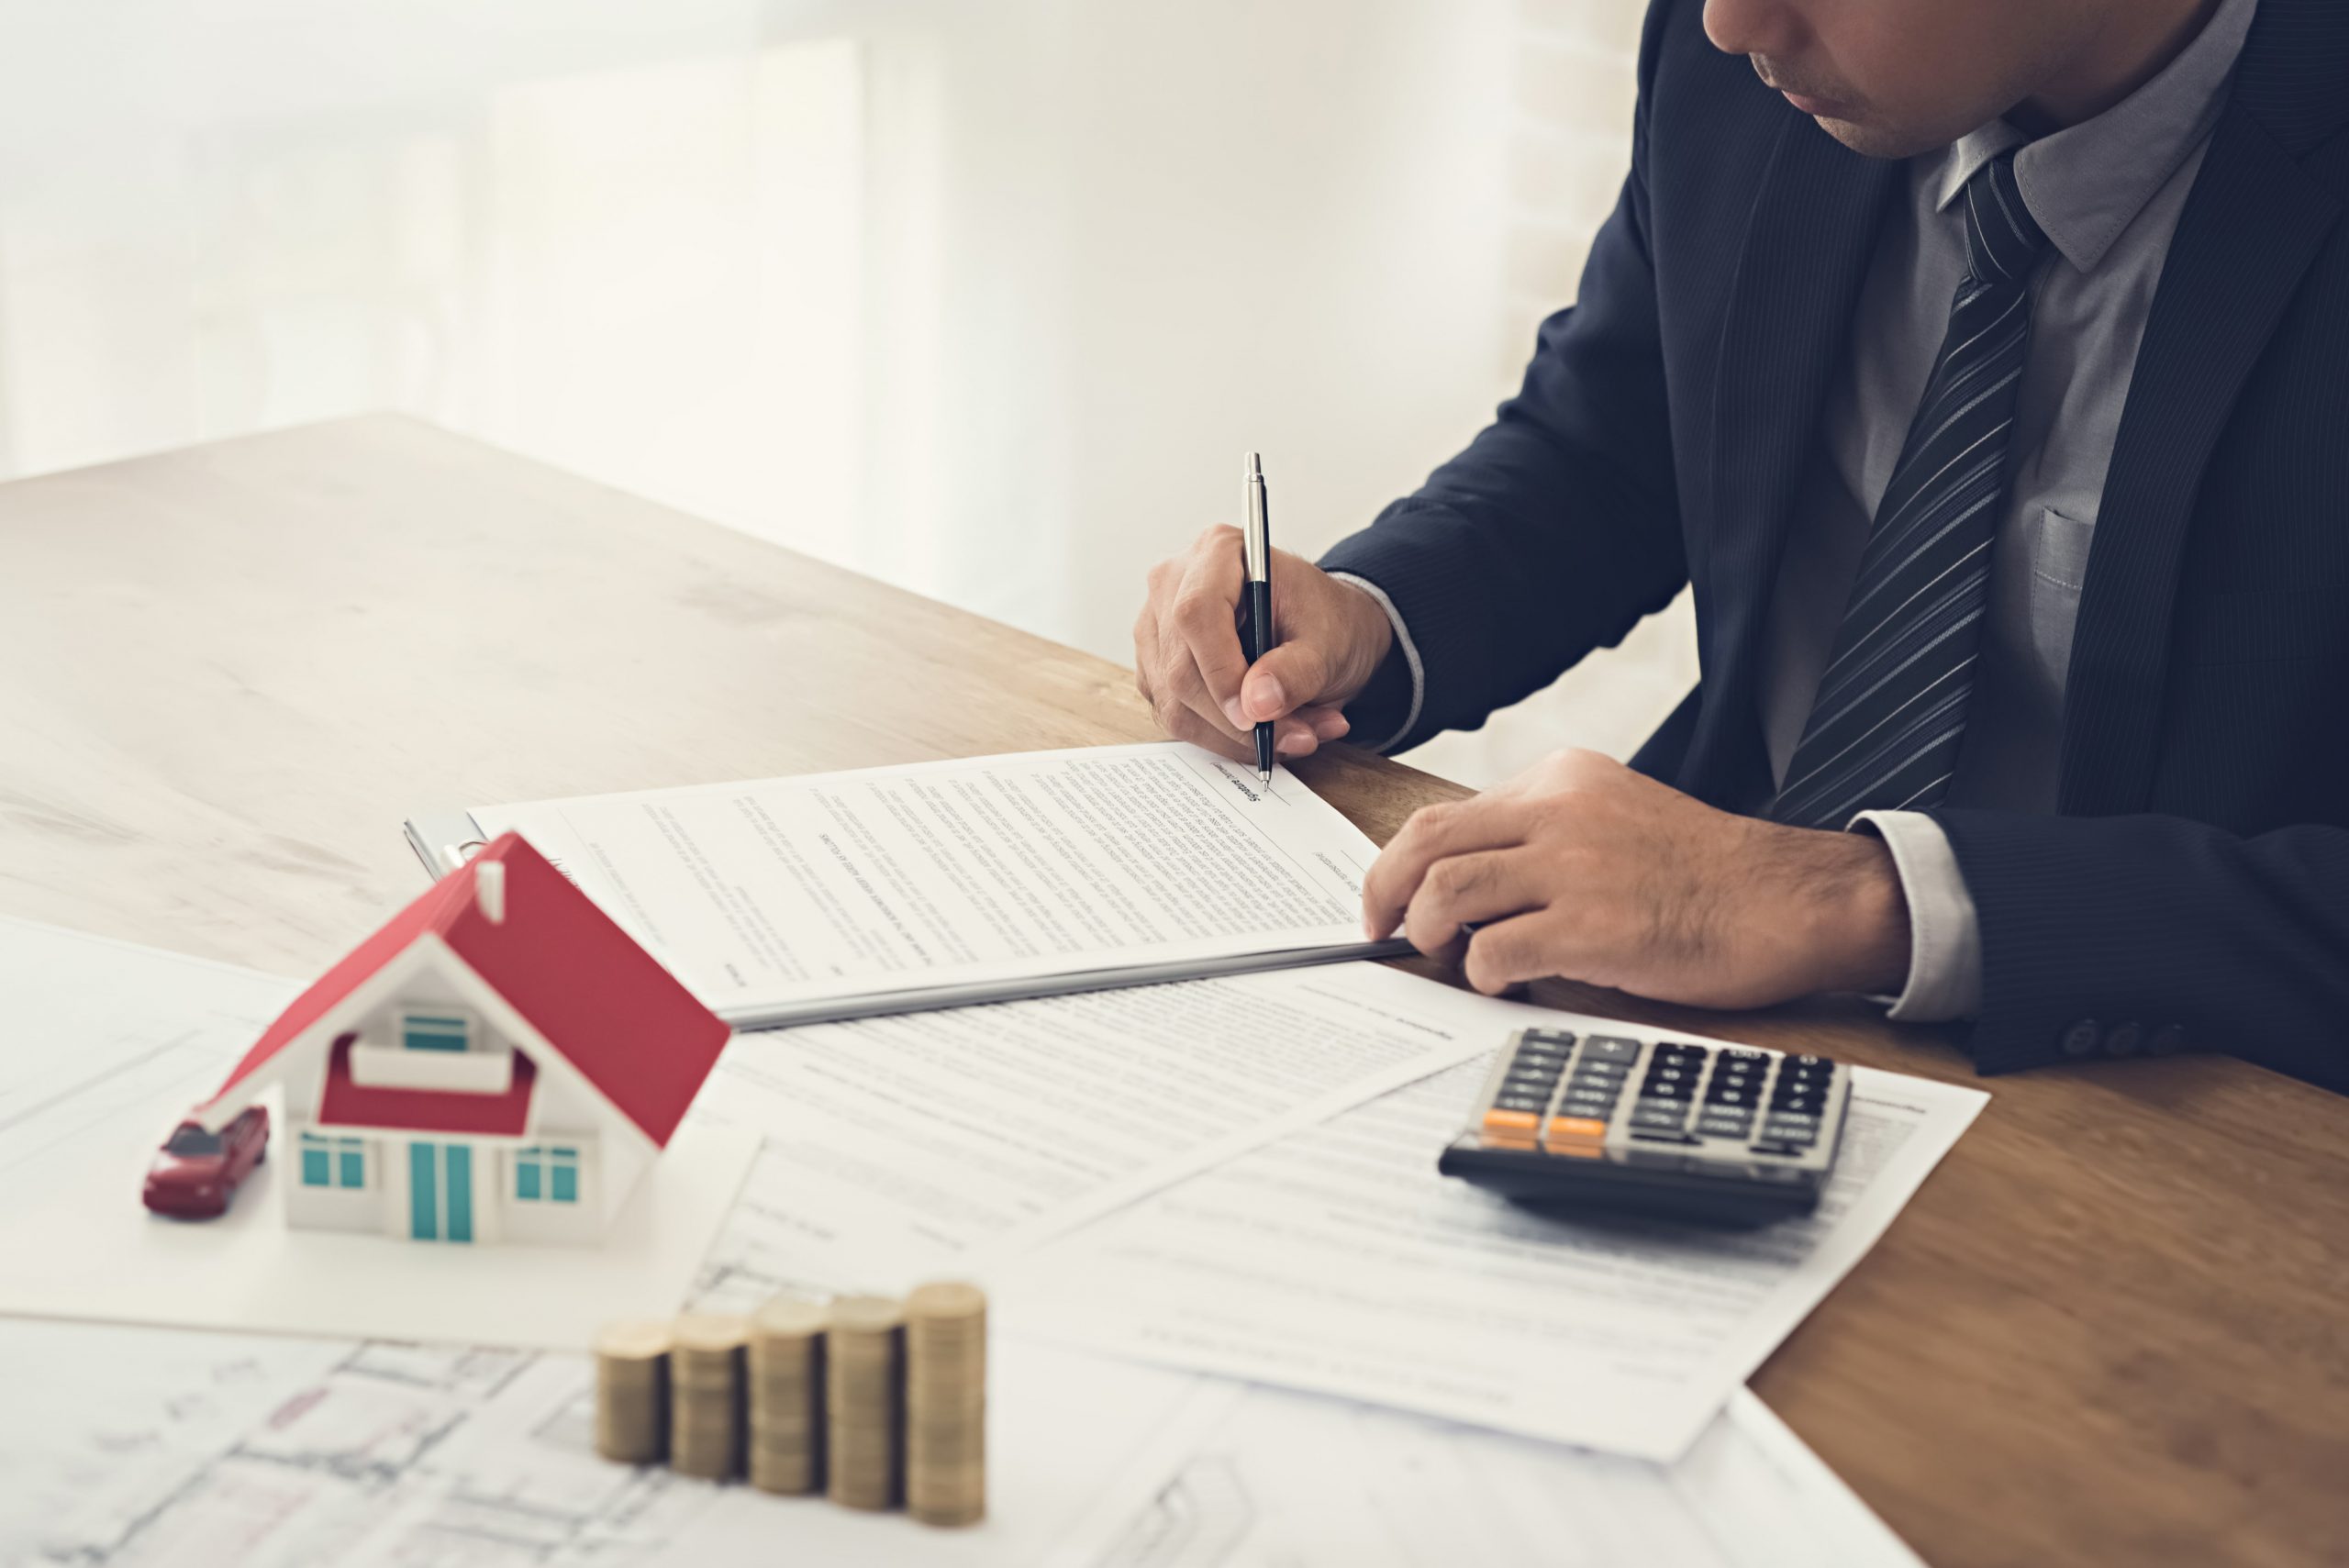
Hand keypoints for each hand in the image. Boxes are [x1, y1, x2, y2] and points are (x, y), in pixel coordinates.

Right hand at [1132, 526, 1394, 763]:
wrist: (1320, 628)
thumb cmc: (1323, 619)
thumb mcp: (1328, 641)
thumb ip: (1295, 670)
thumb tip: (1256, 704)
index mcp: (1217, 553)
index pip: (1196, 614)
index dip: (1221, 672)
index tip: (1255, 716)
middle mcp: (1173, 585)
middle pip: (1181, 668)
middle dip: (1238, 720)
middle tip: (1299, 737)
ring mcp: (1157, 627)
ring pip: (1175, 702)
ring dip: (1236, 736)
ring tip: (1296, 734)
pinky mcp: (1155, 667)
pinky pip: (1176, 716)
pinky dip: (1223, 738)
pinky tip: (1266, 732)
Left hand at [1362, 749, 1912, 1008]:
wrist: (1787, 901)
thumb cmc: (1708, 875)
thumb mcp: (1616, 820)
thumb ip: (1545, 836)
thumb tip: (1465, 885)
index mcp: (1562, 781)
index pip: (1445, 814)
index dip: (1400, 863)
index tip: (1392, 898)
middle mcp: (1559, 812)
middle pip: (1426, 845)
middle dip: (1387, 894)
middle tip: (1385, 933)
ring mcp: (1572, 868)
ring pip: (1447, 894)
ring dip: (1431, 935)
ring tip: (1453, 958)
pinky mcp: (1589, 927)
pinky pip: (1493, 951)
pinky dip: (1482, 974)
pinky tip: (1506, 980)